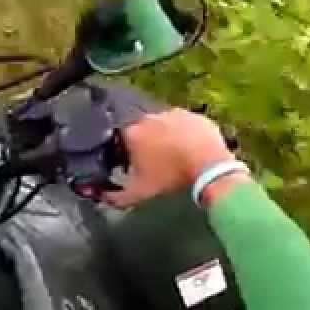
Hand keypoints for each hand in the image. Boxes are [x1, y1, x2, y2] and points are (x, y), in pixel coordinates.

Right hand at [104, 108, 243, 208]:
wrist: (208, 165)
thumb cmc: (170, 177)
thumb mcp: (139, 193)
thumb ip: (115, 197)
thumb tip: (101, 196)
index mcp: (132, 132)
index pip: (121, 141)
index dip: (125, 156)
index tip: (132, 168)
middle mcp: (149, 117)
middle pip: (142, 131)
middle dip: (145, 145)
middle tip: (155, 164)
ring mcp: (173, 113)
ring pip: (164, 126)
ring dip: (165, 138)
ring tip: (175, 157)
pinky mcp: (193, 115)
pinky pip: (184, 125)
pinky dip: (185, 135)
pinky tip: (191, 149)